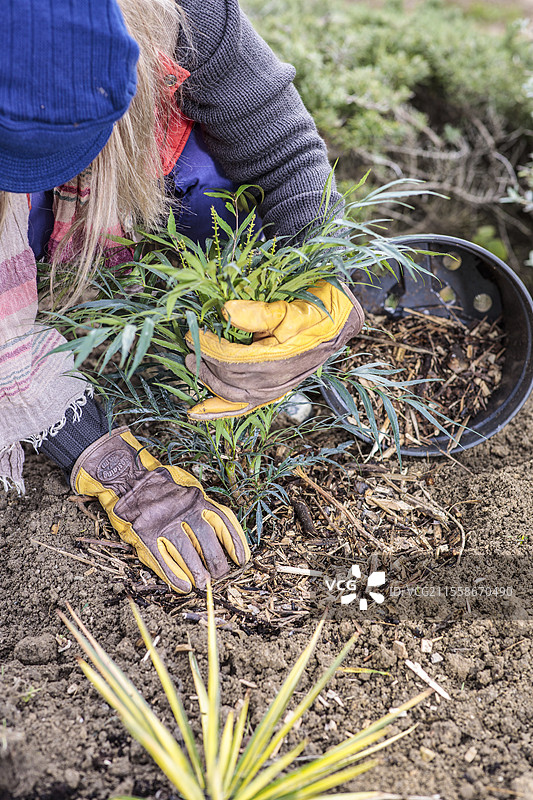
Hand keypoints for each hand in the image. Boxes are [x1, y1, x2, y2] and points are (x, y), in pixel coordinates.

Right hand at [71, 427, 249, 592]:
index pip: (223, 522)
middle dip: (216, 562)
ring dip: (197, 572)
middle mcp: (182, 509)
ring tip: (203, 584)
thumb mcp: (189, 488)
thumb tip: (223, 534)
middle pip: (207, 541)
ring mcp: (163, 522)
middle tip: (220, 575)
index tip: (241, 559)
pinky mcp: (145, 533)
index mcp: (196, 498)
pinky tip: (183, 586)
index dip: (235, 543)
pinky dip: (174, 576)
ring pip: (186, 553)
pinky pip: (163, 559)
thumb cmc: (162, 485)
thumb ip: (204, 506)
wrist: (128, 476)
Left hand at [185, 281, 363, 419]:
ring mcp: (275, 390)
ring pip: (233, 397)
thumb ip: (261, 313)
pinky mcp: (273, 392)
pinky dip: (219, 410)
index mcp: (280, 361)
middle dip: (204, 364)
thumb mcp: (293, 307)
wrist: (342, 324)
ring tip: (190, 368)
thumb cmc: (319, 312)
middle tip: (188, 347)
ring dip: (208, 386)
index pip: (233, 360)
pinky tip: (199, 412)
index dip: (210, 348)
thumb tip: (227, 311)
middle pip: (229, 380)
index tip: (194, 333)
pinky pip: (243, 407)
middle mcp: (276, 382)